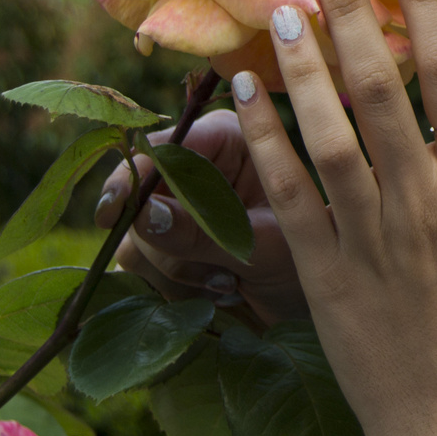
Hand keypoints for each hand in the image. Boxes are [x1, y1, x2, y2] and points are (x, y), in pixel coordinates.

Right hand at [93, 108, 307, 324]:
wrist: (322, 298)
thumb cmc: (312, 258)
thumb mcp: (261, 245)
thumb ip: (203, 231)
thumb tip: (144, 213)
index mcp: (226, 137)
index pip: (160, 147)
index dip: (131, 178)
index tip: (114, 213)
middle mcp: (197, 162)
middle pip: (138, 195)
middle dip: (167, 243)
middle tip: (217, 273)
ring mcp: (178, 202)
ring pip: (133, 234)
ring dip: (175, 271)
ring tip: (228, 282)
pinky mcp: (168, 237)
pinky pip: (139, 263)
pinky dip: (173, 286)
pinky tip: (218, 290)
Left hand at [231, 0, 436, 435]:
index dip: (430, 7)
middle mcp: (421, 202)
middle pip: (382, 87)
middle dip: (354, 9)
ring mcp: (366, 235)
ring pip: (328, 131)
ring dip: (303, 62)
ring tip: (282, 3)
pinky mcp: (320, 270)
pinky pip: (288, 193)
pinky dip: (265, 138)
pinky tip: (247, 90)